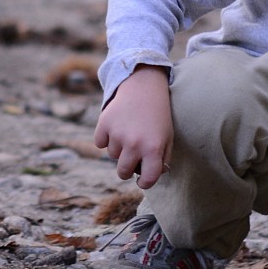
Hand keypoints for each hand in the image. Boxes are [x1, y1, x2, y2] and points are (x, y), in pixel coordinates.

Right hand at [93, 65, 173, 188]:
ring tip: (127, 132)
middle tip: (131, 160)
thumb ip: (161, 159)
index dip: (145, 182)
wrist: (144, 86)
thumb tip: (148, 176)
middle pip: (123, 172)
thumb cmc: (158, 115)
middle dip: (127, 170)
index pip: (147, 180)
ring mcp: (117, 134)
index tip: (143, 179)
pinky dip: (105, 138)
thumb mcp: (167, 137)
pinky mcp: (104, 124)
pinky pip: (100, 143)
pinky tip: (116, 126)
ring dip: (118, 149)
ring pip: (112, 156)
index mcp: (153, 149)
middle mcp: (135, 144)